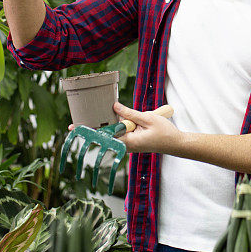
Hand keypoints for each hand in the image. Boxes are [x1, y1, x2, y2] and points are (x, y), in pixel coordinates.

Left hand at [68, 103, 182, 153]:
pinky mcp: (132, 142)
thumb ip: (129, 114)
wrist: (176, 143)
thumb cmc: (164, 131)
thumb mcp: (147, 118)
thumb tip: (114, 107)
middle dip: (92, 128)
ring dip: (104, 127)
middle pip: (106, 135)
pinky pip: (120, 134)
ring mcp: (129, 144)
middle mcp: (126, 145)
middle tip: (74, 124)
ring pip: (113, 134)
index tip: (74, 128)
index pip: (105, 135)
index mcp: (129, 141)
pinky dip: (114, 127)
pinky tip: (111, 118)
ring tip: (90, 119)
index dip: (89, 130)